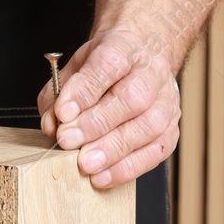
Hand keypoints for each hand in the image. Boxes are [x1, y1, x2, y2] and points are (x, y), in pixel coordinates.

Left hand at [39, 30, 180, 188]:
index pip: (109, 64)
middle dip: (97, 124)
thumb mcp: (74, 68)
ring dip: (113, 149)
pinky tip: (104, 176)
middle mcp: (152, 72)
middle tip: (69, 141)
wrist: (138, 62)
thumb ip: (58, 94)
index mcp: (125, 47)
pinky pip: (156, 151)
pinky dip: (128, 168)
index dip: (85, 90)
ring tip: (86, 164)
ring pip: (149, 127)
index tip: (63, 112)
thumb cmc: (104, 68)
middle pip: (133, 98)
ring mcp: (167, 101)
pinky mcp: (171, 129)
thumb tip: (52, 124)